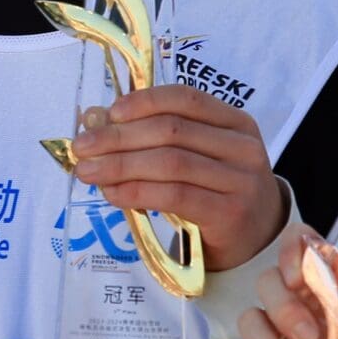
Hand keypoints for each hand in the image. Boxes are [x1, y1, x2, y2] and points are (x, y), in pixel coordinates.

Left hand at [69, 84, 285, 270]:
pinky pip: (174, 196)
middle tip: (82, 147)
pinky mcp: (229, 213)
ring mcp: (240, 181)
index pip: (185, 99)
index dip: (143, 102)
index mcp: (235, 122)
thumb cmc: (217, 191)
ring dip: (120, 165)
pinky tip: (112, 193)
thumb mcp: (199, 156)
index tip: (108, 113)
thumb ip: (158, 137)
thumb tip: (95, 120)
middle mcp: (243, 147)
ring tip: (88, 172)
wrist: (256, 239)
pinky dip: (136, 192)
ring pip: (169, 163)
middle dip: (119, 137)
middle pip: (171, 131)